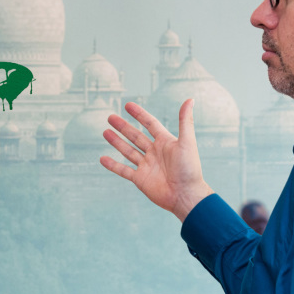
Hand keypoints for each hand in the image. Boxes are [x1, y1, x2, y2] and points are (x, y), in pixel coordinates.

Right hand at [100, 99, 211, 220]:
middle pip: (135, 136)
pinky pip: (123, 170)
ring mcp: (146, 166)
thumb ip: (185, 121)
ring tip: (105, 132)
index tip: (128, 106)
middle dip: (123, 127)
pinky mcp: (140, 179)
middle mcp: (154, 153)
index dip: (139, 114)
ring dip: (116, 142)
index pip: (150, 124)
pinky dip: (113, 165)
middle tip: (110, 117)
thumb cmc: (189, 169)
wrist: (185, 195)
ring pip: (128, 151)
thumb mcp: (187, 142)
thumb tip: (190, 99)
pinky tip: (102, 158)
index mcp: (165, 142)